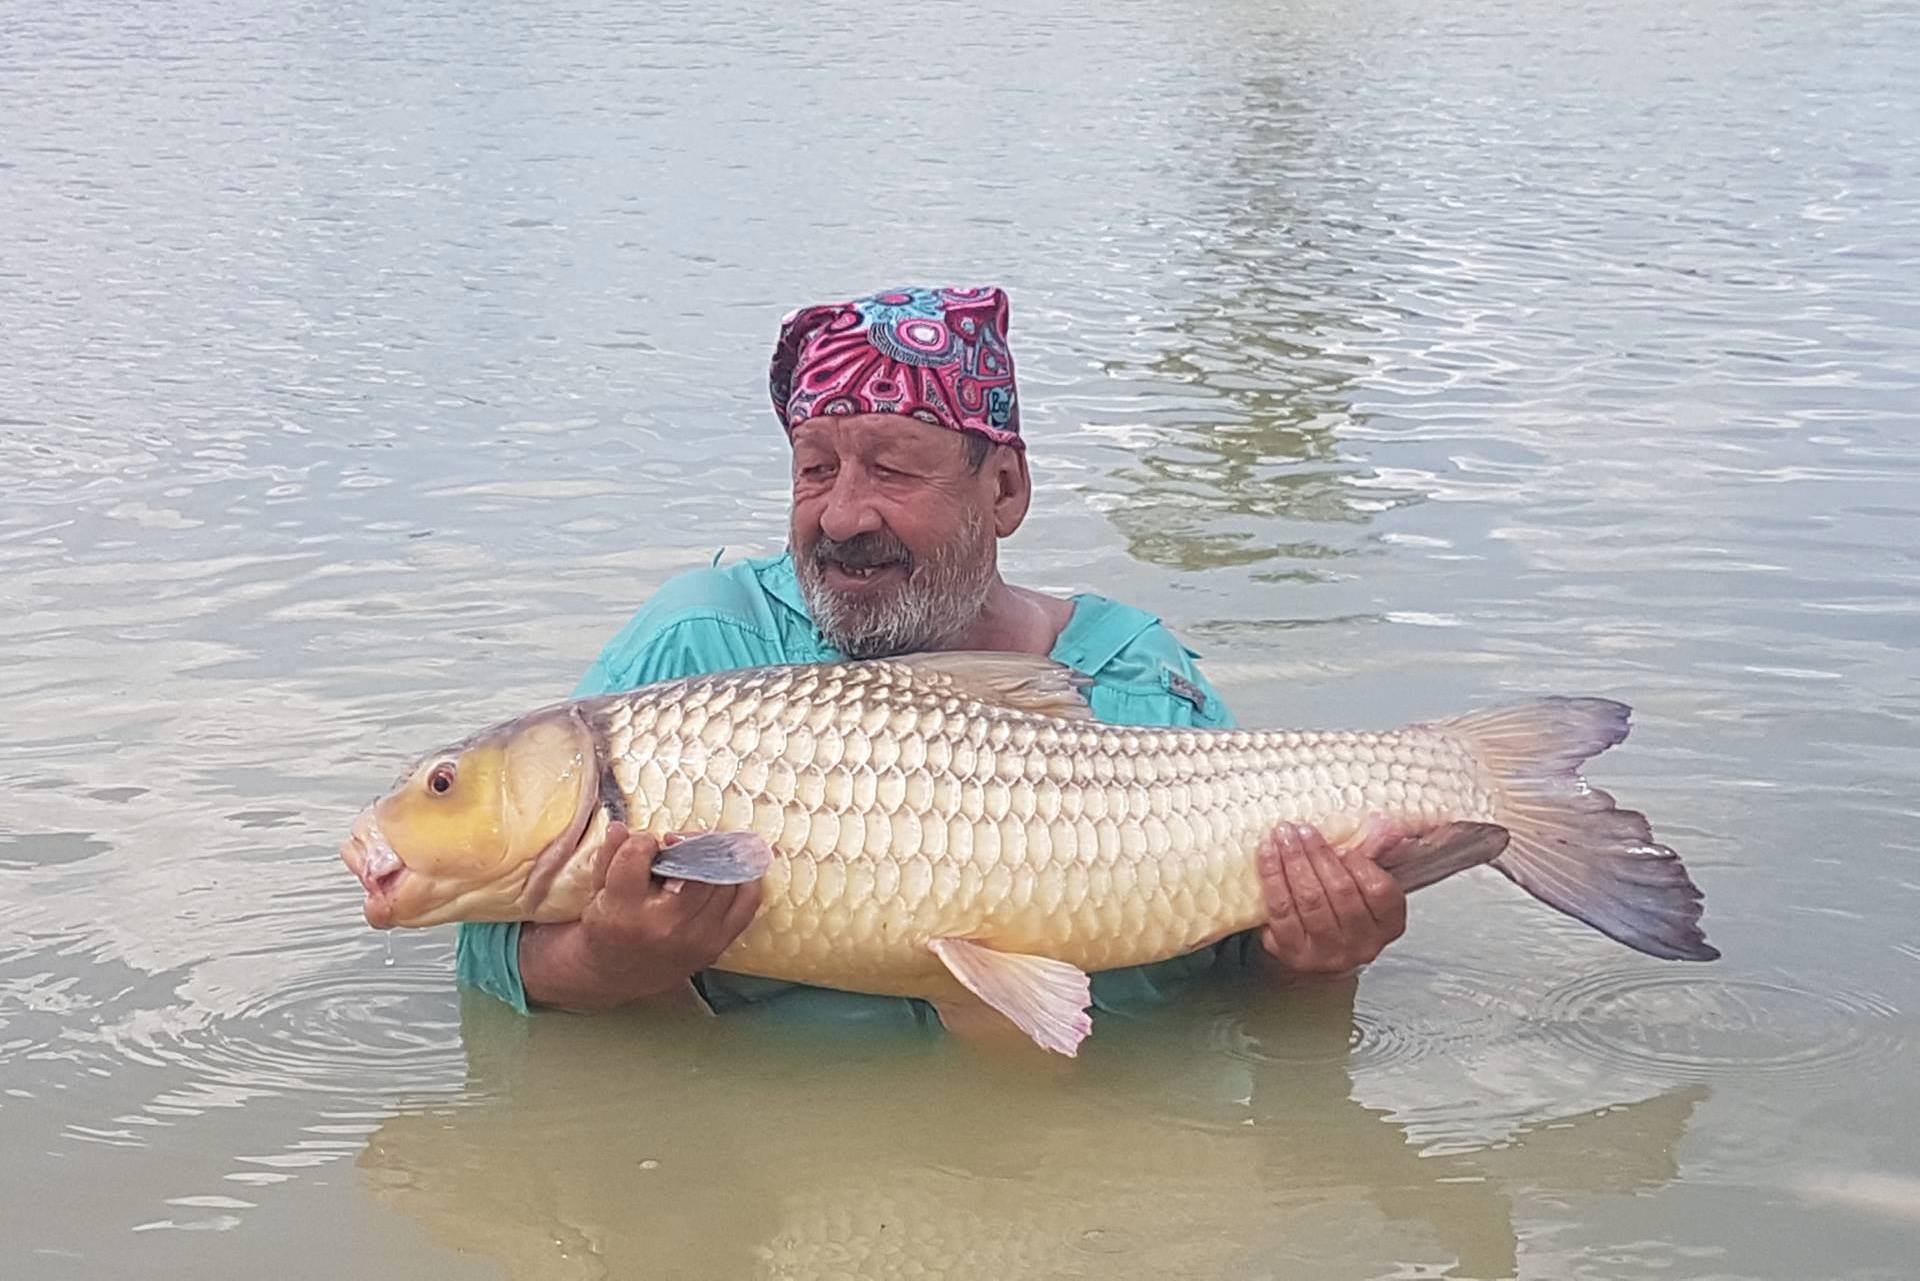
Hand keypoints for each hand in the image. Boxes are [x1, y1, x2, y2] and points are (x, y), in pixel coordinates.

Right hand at [521, 821, 763, 1011]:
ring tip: (704, 852)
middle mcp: (663, 925)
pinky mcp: (715, 946)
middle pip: (691, 865)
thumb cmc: (606, 926)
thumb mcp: (597, 889)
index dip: (642, 841)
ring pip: (721, 879)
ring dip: (716, 858)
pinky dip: (745, 881)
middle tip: (681, 843)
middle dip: (689, 844)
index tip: (644, 845)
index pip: (638, 854)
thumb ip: (610, 854)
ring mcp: (695, 938)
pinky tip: (734, 868)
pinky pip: (745, 905)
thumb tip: (622, 826)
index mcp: (622, 910)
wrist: (615, 976)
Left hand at [1255, 814, 1408, 981]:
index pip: (1379, 890)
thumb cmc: (1341, 910)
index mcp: (1387, 925)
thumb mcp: (1363, 883)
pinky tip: (1268, 854)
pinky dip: (1272, 878)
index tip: (1341, 842)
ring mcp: (1326, 953)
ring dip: (1293, 861)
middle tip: (1302, 830)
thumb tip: (1381, 823)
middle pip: (1340, 892)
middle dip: (1318, 854)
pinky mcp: (1292, 953)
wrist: (1312, 949)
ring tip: (1284, 836)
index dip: (1359, 862)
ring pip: (1309, 900)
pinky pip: (1281, 911)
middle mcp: (1361, 945)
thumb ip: (1374, 854)